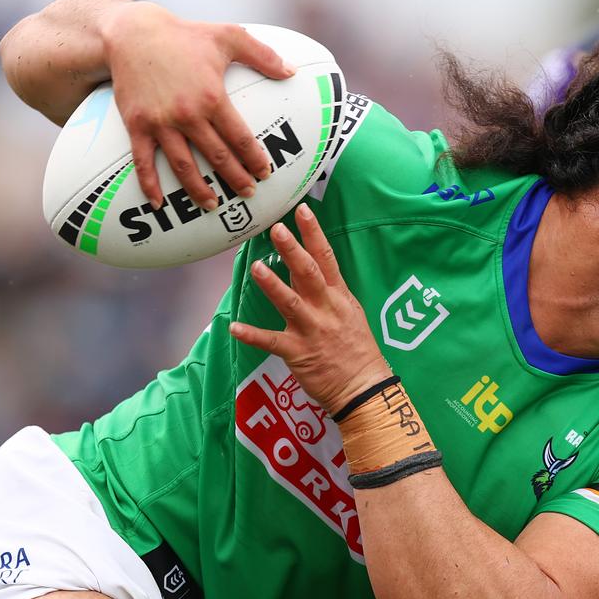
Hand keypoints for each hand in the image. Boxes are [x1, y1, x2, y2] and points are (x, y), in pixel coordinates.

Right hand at [98, 1, 293, 208]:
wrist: (132, 33)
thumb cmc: (184, 35)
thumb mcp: (229, 36)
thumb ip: (263, 55)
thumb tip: (292, 72)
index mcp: (213, 97)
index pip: (240, 138)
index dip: (255, 159)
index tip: (265, 173)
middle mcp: (187, 115)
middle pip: (218, 157)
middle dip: (236, 179)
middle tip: (248, 192)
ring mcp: (160, 123)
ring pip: (184, 166)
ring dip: (199, 190)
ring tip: (212, 205)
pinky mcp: (136, 125)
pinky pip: (143, 161)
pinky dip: (150, 184)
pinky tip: (158, 202)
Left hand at [229, 204, 391, 413]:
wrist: (364, 387)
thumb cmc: (358, 350)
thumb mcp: (350, 313)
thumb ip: (328, 291)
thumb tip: (307, 268)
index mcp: (339, 296)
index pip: (326, 258)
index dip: (313, 233)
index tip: (302, 211)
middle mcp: (326, 309)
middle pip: (308, 273)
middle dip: (293, 250)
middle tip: (276, 229)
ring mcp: (312, 330)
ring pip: (290, 303)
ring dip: (273, 285)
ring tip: (257, 267)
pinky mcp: (298, 352)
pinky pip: (271, 342)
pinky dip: (252, 335)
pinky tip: (234, 327)